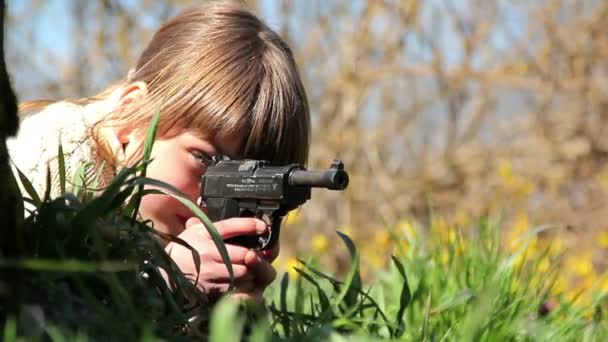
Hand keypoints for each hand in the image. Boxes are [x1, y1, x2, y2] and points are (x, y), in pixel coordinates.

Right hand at [164, 217, 278, 301]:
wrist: (164, 277)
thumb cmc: (182, 251)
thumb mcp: (195, 232)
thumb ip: (213, 225)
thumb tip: (236, 219)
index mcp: (203, 235)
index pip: (231, 226)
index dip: (250, 225)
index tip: (263, 226)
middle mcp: (208, 253)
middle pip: (245, 254)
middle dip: (256, 256)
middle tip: (260, 255)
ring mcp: (211, 274)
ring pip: (245, 273)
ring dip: (252, 272)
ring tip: (252, 269)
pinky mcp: (212, 291)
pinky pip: (237, 289)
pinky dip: (245, 286)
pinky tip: (243, 282)